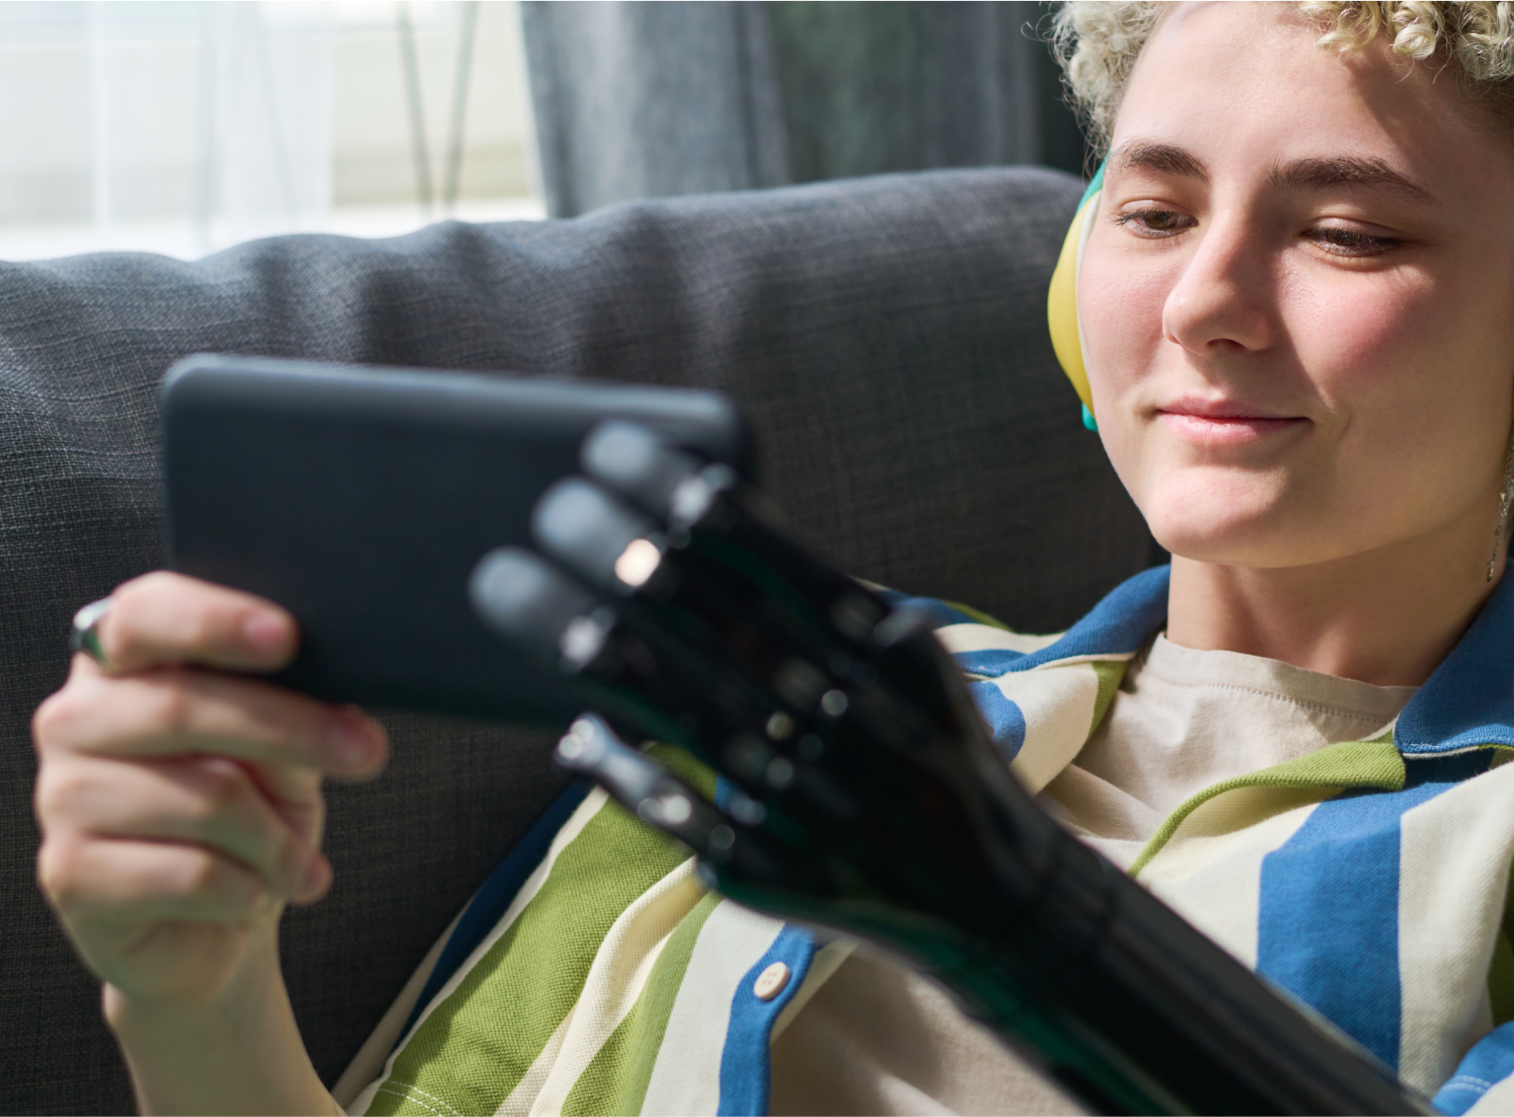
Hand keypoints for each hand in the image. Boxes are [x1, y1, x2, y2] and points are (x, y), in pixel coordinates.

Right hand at [32, 571, 388, 1007]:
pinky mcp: (68, 874)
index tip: (287, 636)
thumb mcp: (282, 748)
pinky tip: (255, 896)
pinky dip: (247, 888)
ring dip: (278, 839)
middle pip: (181, 708)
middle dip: (292, 729)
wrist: (213, 925)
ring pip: (203, 799)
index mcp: (119, 661)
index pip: (144, 614)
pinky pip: (190, 873)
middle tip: (368, 752)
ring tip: (304, 866)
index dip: (213, 621)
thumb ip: (288, 704)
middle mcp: (73, 719)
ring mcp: (61, 797)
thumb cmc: (249, 813)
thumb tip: (334, 681)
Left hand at [470, 423, 1422, 1115]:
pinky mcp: (769, 872)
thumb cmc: (928, 747)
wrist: (989, 893)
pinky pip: (678, 814)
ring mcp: (804, 799)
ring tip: (524, 599)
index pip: (768, 559)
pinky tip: (570, 731)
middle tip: (549, 505)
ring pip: (686, 714)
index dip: (686, 503)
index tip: (614, 453)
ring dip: (600, 653)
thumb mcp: (913, 660)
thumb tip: (714, 536)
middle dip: (621, 555)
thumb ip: (828, 603)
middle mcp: (842, 720)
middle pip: (713, 624)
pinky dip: (620, 770)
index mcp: (879, 654)